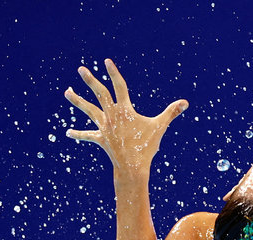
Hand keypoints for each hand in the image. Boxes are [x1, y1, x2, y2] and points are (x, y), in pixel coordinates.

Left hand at [64, 58, 187, 172]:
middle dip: (90, 80)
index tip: (106, 61)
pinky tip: (68, 132)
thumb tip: (185, 102)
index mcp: (125, 110)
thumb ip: (171, 112)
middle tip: (81, 69)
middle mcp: (112, 116)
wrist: (133, 166)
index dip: (114, 73)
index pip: (119, 87)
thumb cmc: (147, 146)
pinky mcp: (101, 139)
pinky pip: (88, 135)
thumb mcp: (160, 127)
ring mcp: (105, 127)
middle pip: (99, 94)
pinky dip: (78, 134)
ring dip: (77, 101)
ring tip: (66, 92)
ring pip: (88, 111)